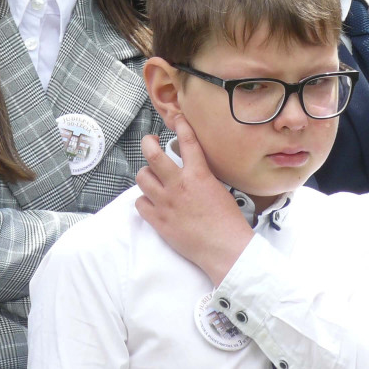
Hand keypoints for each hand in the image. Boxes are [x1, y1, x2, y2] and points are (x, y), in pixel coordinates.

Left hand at [135, 115, 253, 285]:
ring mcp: (166, 203)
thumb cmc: (228, 221)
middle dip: (148, 142)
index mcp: (198, 175)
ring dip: (146, 173)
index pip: (187, 141)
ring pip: (142, 178)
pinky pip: (140, 204)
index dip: (181, 125)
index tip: (177, 119)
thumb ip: (201, 176)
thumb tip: (192, 170)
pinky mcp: (159, 221)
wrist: (225, 249)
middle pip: (153, 154)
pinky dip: (144, 200)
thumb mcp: (219, 189)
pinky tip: (151, 200)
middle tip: (150, 142)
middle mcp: (178, 185)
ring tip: (151, 175)